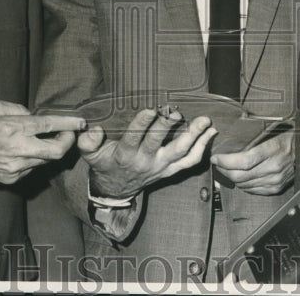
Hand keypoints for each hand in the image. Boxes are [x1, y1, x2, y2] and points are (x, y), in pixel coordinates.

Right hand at [0, 99, 84, 184]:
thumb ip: (17, 108)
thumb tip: (34, 115)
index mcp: (11, 128)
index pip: (49, 125)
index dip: (69, 124)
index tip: (80, 121)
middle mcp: (16, 150)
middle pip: (56, 151)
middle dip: (68, 141)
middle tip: (69, 133)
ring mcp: (14, 168)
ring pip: (45, 161)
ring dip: (50, 149)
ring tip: (46, 138)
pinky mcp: (10, 179)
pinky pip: (32, 168)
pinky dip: (35, 158)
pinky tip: (27, 150)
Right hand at [79, 108, 216, 199]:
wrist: (116, 189)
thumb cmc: (105, 164)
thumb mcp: (91, 155)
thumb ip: (89, 142)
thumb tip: (93, 130)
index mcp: (125, 155)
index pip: (133, 138)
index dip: (141, 124)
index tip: (149, 109)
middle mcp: (145, 161)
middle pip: (159, 144)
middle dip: (168, 127)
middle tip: (176, 112)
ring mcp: (161, 167)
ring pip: (180, 153)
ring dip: (194, 137)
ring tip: (205, 121)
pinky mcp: (171, 170)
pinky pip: (189, 162)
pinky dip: (202, 149)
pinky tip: (210, 133)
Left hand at [211, 129, 293, 194]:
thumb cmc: (289, 135)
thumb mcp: (274, 129)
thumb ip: (255, 135)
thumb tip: (232, 135)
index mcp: (273, 150)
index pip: (245, 161)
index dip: (227, 161)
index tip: (216, 157)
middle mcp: (274, 168)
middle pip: (241, 176)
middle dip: (224, 170)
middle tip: (217, 163)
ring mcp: (275, 180)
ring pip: (244, 185)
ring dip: (231, 178)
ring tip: (225, 169)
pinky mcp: (276, 188)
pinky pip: (253, 190)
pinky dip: (242, 185)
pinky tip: (238, 177)